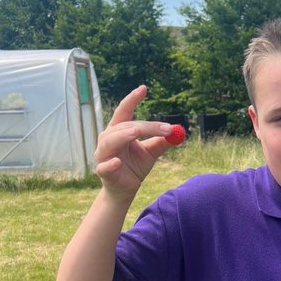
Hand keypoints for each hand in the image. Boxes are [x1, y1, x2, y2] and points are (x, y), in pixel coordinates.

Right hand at [94, 85, 178, 202]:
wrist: (125, 191)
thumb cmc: (134, 167)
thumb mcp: (150, 153)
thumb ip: (161, 142)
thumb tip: (177, 131)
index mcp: (118, 131)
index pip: (124, 111)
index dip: (133, 99)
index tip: (144, 88)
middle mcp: (108, 139)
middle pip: (124, 126)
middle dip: (144, 126)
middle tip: (165, 128)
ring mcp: (103, 155)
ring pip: (110, 141)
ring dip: (123, 135)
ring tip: (135, 132)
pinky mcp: (103, 171)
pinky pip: (104, 166)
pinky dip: (110, 164)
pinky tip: (117, 162)